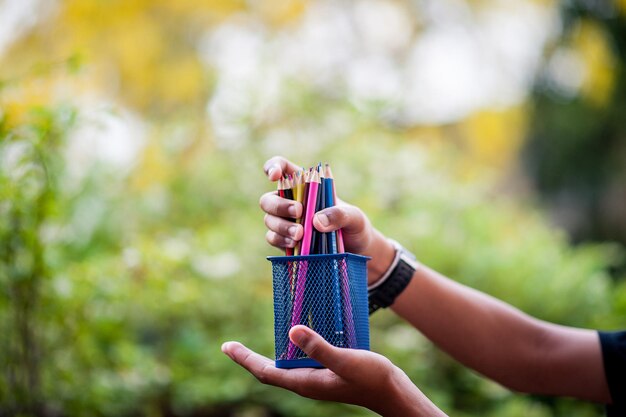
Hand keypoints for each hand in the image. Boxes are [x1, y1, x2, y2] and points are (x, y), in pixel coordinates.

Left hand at [221, 325, 444, 416]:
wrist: (392, 391)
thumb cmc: (371, 378)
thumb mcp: (345, 360)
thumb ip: (319, 348)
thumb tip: (292, 331)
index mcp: (305, 381)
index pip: (265, 371)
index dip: (244, 359)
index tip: (226, 346)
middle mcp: (306, 382)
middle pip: (269, 370)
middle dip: (249, 359)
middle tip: (231, 346)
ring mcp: (315, 378)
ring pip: (284, 366)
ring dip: (268, 354)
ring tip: (254, 344)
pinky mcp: (326, 372)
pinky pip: (299, 361)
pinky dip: (290, 350)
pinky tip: (293, 338)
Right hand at [260, 156, 395, 283]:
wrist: (357, 253)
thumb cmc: (355, 227)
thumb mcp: (355, 217)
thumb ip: (339, 215)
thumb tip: (316, 221)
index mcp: (306, 186)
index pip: (283, 168)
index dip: (273, 167)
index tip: (274, 176)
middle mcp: (292, 202)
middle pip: (269, 198)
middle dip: (279, 205)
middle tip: (299, 211)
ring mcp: (286, 222)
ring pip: (269, 219)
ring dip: (281, 226)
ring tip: (300, 234)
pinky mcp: (285, 241)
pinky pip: (273, 238)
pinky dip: (281, 240)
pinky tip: (295, 244)